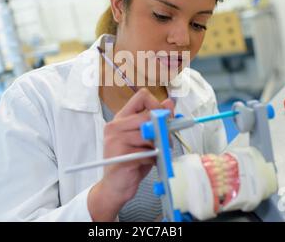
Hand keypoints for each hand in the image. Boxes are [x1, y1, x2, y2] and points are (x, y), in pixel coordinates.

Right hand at [87, 88, 173, 220]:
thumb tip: (170, 102)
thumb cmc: (131, 161)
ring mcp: (116, 141)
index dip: (157, 105)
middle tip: (166, 140)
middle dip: (163, 128)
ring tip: (157, 154)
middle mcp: (115, 127)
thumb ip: (154, 121)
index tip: (164, 117)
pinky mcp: (121, 156)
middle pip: (148, 116)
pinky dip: (155, 159)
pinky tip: (151, 163)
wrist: (114, 187)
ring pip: (150, 135)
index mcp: (120, 118)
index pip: (141, 97)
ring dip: (160, 146)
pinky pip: (148, 153)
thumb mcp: (143, 138)